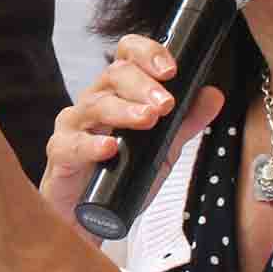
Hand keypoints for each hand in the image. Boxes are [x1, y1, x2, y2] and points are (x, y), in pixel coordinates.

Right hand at [41, 34, 225, 219]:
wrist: (91, 218)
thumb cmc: (121, 175)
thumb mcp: (162, 149)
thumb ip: (185, 123)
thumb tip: (213, 95)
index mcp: (117, 92)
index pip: (127, 56)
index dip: (147, 53)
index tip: (171, 70)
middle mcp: (94, 102)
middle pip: (113, 74)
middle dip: (143, 85)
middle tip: (166, 104)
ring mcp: (73, 125)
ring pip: (95, 105)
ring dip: (123, 110)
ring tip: (147, 119)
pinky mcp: (59, 153)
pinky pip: (71, 143)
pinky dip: (91, 144)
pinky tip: (109, 148)